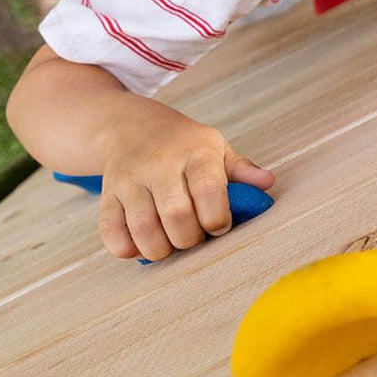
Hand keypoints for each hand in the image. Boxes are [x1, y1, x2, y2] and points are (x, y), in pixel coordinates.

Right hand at [97, 108, 275, 261]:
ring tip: (171, 243)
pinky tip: (143, 244)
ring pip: (143, 229)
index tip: (219, 226)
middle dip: (190, 239)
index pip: (209, 190)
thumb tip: (268, 183)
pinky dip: (128, 249)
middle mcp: (160, 164)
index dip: (217, 219)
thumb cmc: (184, 144)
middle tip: (195, 238)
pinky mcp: (108, 196)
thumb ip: (242, 169)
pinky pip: (111, 233)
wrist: (132, 127)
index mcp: (195, 153)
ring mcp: (129, 180)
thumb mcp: (216, 147)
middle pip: (176, 215)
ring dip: (161, 249)